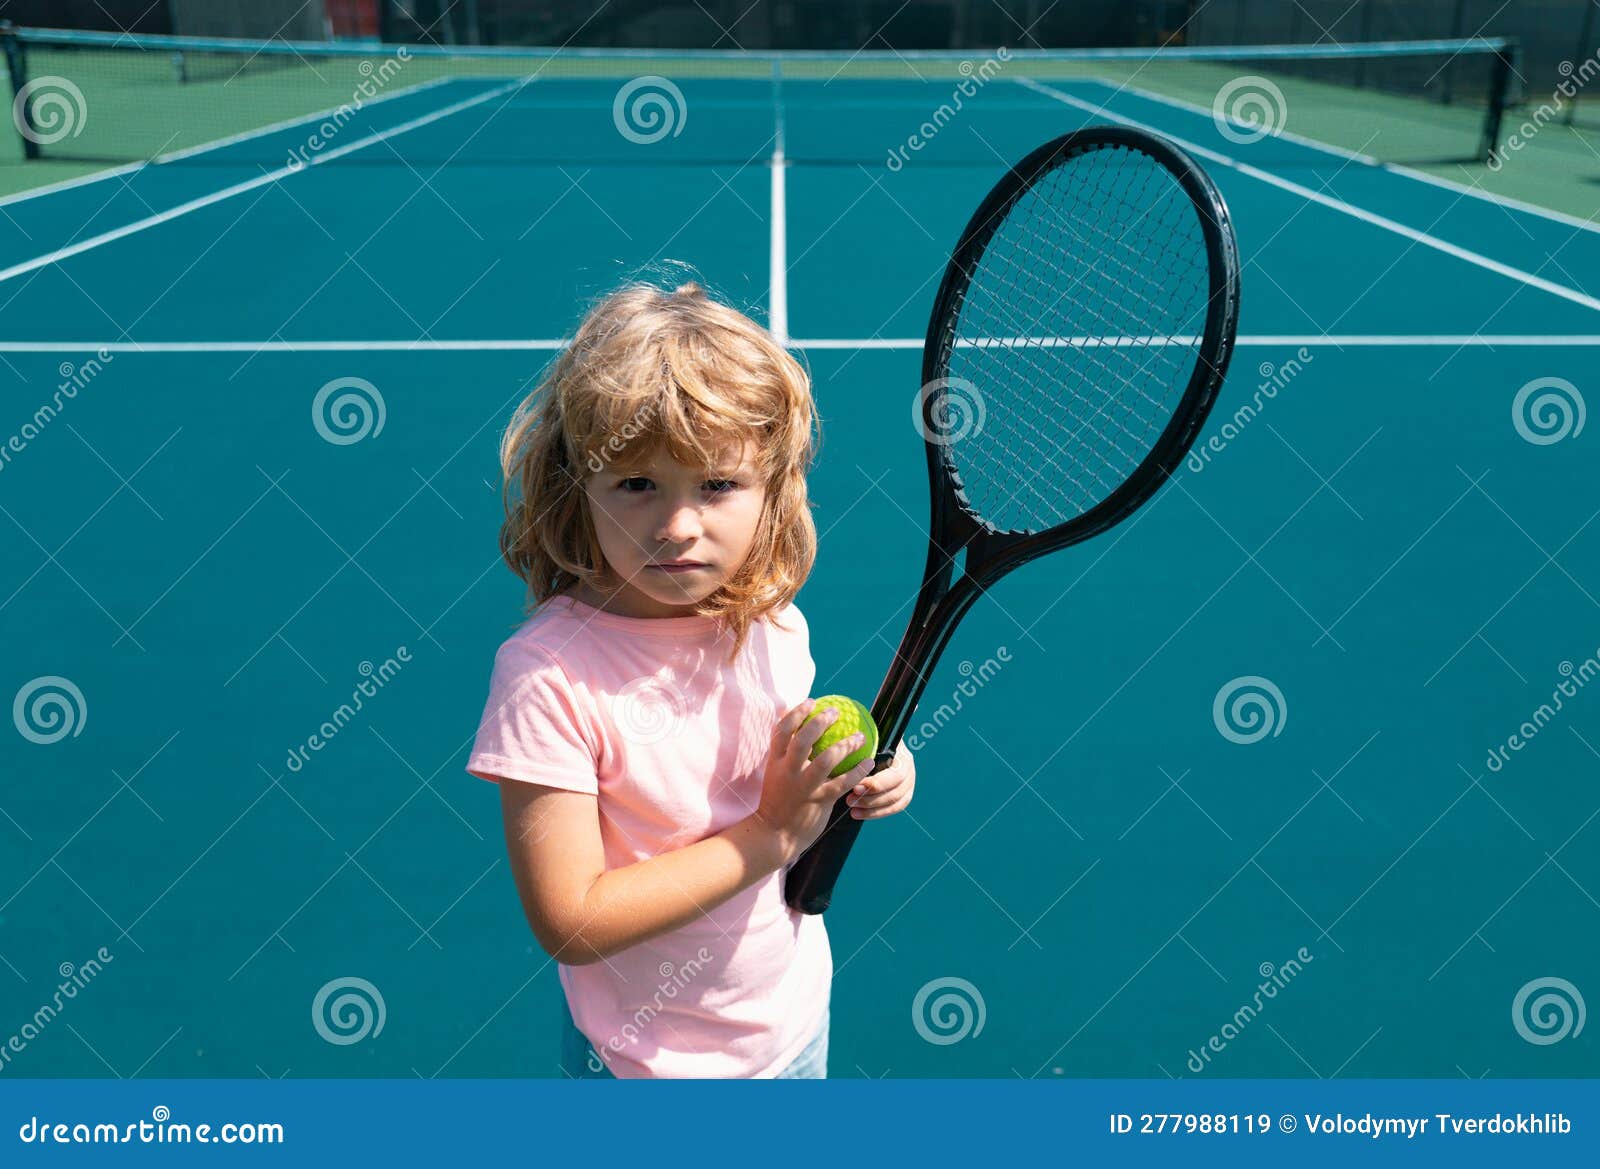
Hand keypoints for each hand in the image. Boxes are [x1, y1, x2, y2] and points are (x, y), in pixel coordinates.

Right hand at [750, 699, 875, 867]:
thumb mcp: (775, 774)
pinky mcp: (819, 800)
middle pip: (803, 739)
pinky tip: (870, 762)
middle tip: (836, 712)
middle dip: (820, 722)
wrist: (774, 835)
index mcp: (775, 762)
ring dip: (845, 745)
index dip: (796, 713)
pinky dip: (858, 771)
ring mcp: (803, 787)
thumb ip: (786, 755)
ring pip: (826, 759)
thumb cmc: (779, 801)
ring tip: (860, 737)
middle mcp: (787, 771)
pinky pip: (842, 782)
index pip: (782, 730)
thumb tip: (801, 729)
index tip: (811, 701)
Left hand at [844, 739, 914, 819]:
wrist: (875, 745)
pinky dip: (877, 813)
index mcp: (902, 755)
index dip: (876, 784)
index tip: (855, 787)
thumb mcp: (869, 737)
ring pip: (895, 802)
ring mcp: (909, 783)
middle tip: (849, 800)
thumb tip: (854, 741)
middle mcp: (909, 769)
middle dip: (871, 798)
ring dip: (872, 809)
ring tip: (852, 810)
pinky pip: (894, 808)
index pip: (895, 775)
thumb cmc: (867, 739)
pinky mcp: (904, 795)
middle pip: (895, 792)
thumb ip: (864, 741)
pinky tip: (859, 815)